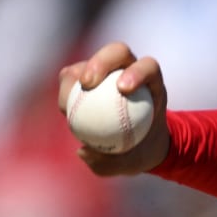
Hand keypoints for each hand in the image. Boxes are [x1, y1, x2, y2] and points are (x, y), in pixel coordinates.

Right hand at [57, 43, 170, 175]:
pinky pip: (70, 78)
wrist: (132, 148)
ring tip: (67, 101)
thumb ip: (111, 161)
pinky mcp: (85, 78)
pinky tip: (64, 109)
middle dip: (102, 60)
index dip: (137, 71)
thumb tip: (85, 150)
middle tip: (88, 83)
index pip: (148, 67)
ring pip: (89, 62)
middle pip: (118, 52)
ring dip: (76, 76)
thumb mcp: (131, 164)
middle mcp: (129, 70)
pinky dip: (65, 90)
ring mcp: (106, 72)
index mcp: (152, 84)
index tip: (123, 89)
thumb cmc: (138, 153)